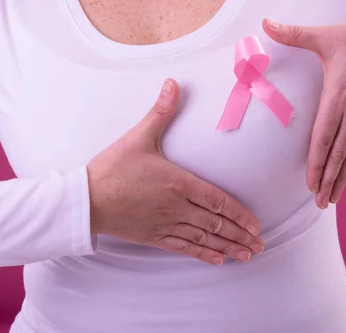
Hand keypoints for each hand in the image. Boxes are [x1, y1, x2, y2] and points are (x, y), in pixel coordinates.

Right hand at [87, 79, 263, 265]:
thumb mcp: (139, 136)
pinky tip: (217, 260)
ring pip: (203, 239)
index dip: (239, 214)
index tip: (256, 224)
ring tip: (247, 256)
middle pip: (215, 224)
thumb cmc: (112, 169)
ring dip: (228, 248)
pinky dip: (202, 255)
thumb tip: (173, 84)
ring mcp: (166, 224)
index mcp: (178, 182)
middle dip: (240, 236)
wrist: (86, 199)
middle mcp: (177, 207)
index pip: (217, 200)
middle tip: (259, 245)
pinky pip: (183, 247)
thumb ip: (160, 112)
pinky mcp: (153, 236)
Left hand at [263, 18, 345, 208]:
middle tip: (320, 203)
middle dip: (328, 180)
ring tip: (334, 199)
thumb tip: (265, 22)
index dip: (315, 163)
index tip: (310, 184)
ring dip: (343, 178)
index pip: (323, 138)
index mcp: (338, 97)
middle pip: (338, 153)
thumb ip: (294, 33)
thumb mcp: (328, 35)